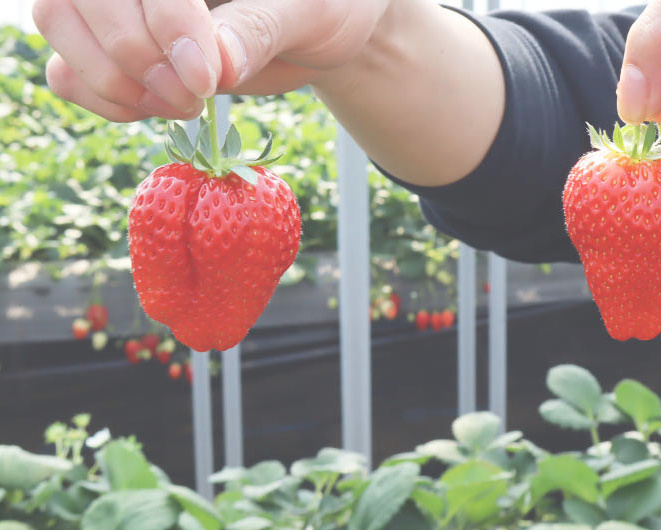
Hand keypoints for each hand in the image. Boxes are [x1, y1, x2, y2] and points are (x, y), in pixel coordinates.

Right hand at [33, 0, 390, 121]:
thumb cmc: (325, 6)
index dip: (163, 25)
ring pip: (58, 24)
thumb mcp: (310, 12)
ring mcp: (117, 1)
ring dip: (115, 83)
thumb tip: (216, 63)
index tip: (208, 78)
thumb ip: (259, 30)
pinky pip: (65, 70)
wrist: (316, 31)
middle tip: (198, 98)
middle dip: (138, 59)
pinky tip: (159, 109)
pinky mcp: (110, 42)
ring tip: (186, 105)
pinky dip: (103, 100)